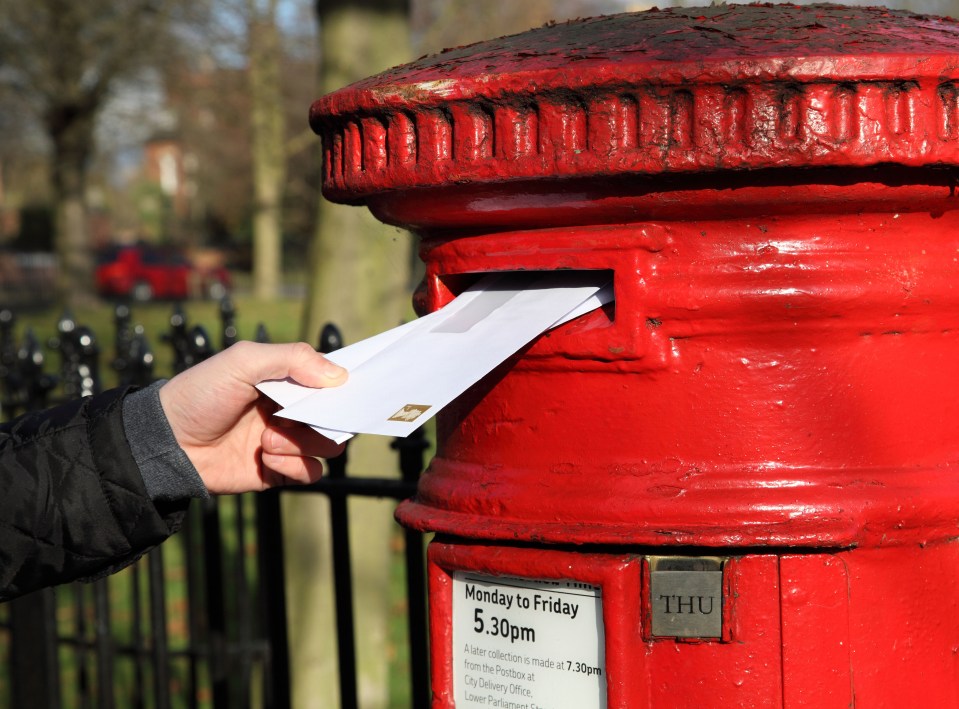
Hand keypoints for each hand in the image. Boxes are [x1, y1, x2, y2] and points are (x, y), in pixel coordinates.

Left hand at [158, 341, 347, 493]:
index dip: (342, 386)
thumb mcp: (243, 361)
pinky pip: (310, 473)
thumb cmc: (200, 395)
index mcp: (285, 380)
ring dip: (303, 442)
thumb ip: (292, 359)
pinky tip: (266, 456)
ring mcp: (285, 441)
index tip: (345, 390)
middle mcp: (290, 410)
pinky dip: (295, 465)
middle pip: (335, 416)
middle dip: (325, 418)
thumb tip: (339, 375)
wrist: (166, 443)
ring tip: (268, 439)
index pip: (329, 381)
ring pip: (327, 446)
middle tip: (296, 417)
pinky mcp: (278, 470)